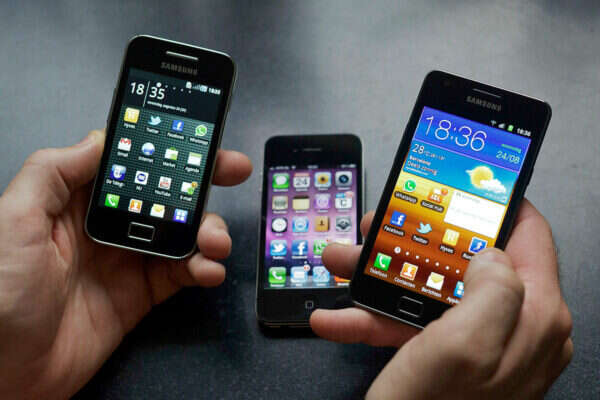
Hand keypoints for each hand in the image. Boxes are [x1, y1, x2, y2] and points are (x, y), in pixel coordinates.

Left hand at [0, 130, 251, 398]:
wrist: (3, 376)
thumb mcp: (14, 219)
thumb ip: (53, 172)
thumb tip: (99, 139)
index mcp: (73, 202)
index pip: (129, 165)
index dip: (164, 150)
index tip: (195, 139)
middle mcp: (104, 227)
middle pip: (163, 195)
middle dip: (201, 180)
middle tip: (232, 170)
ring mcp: (125, 261)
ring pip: (181, 233)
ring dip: (208, 230)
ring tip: (216, 240)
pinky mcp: (139, 295)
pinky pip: (181, 274)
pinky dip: (203, 268)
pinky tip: (207, 269)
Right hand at [311, 200, 572, 398]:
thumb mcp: (464, 346)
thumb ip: (493, 289)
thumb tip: (490, 254)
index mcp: (532, 316)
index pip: (528, 237)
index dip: (495, 205)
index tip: (465, 185)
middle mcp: (515, 328)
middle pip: (465, 263)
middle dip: (414, 243)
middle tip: (379, 231)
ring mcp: (484, 345)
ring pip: (433, 292)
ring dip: (382, 279)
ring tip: (344, 265)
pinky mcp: (454, 361)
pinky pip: (416, 327)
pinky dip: (376, 319)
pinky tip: (341, 317)